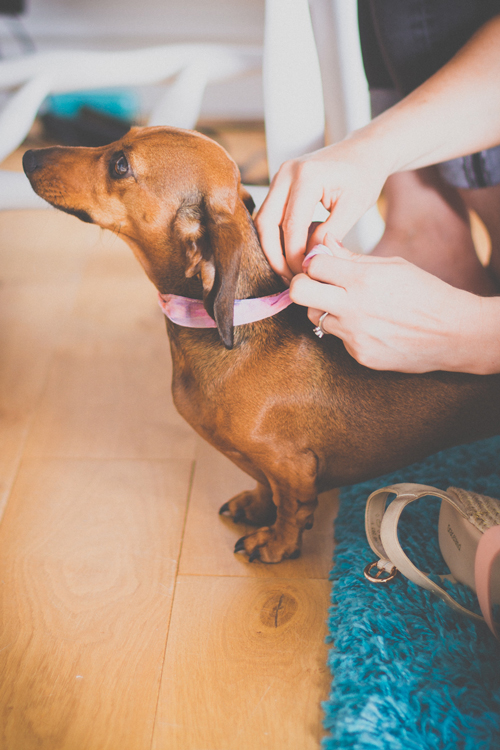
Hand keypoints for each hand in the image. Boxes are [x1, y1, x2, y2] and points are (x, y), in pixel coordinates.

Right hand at [255, 135, 389, 278]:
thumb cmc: (364, 175)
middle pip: (265, 224)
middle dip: (274, 256)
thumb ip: (330, 234)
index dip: (294, 256)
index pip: (291, 226)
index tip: (305, 275)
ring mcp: (279, 177)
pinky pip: (270, 216)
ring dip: (273, 249)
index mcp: (306, 176)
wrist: (364, 151)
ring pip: (263, 221)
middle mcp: (286, 173)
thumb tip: (309, 259)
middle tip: (290, 278)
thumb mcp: (354, 207)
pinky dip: (277, 237)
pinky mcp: (279, 185)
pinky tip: (291, 254)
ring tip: (290, 270)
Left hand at [290, 237, 488, 373]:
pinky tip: (370, 325)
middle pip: (299, 293)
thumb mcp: (393, 266)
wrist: (453, 333)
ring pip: (315, 317)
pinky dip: (346, 329)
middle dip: (302, 285)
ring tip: (348, 305)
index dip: (314, 263)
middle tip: (315, 284)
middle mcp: (354, 308)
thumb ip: (353, 258)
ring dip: (324, 308)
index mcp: (363, 279)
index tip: (321, 265)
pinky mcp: (359, 354)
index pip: (313, 265)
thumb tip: (324, 243)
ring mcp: (355, 334)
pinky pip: (338, 338)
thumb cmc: (426, 294)